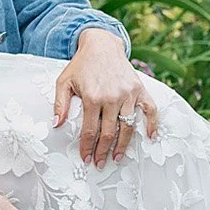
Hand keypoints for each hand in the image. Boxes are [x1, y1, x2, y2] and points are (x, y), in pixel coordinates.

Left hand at [52, 30, 158, 166]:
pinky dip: (153, 124)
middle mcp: (112, 97)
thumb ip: (59, 104)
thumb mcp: (63, 82)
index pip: (90, 130)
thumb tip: (56, 125)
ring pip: (129, 126)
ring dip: (124, 145)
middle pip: (110, 132)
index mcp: (92, 97)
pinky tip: (151, 137)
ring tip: (118, 158)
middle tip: (100, 163)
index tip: (85, 159)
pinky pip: (150, 110)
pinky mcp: (140, 89)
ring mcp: (129, 94)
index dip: (87, 147)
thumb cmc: (81, 66)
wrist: (101, 45)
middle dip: (104, 151)